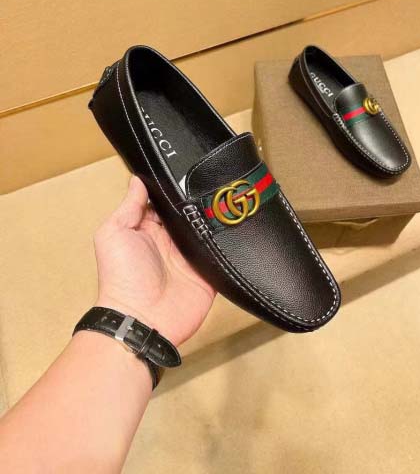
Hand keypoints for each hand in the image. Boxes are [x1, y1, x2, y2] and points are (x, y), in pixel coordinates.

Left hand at [93, 176, 215, 345]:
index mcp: (148, 230)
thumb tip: (137, 180)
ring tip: (228, 197)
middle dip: (199, 200)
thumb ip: (129, 207)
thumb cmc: (121, 278)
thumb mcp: (114, 234)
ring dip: (215, 219)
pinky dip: (228, 243)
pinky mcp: (208, 273)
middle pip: (189, 214)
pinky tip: (236, 224)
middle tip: (212, 180)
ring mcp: (190, 257)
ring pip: (208, 230)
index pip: (165, 203)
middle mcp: (171, 242)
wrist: (143, 319)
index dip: (174, 188)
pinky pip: (221, 254)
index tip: (187, 169)